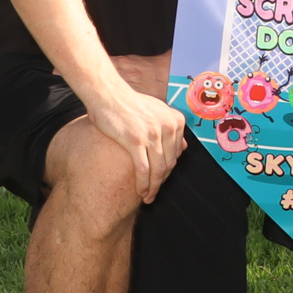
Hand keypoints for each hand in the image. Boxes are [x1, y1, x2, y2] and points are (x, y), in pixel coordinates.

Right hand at [87, 84, 188, 202]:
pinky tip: (140, 191)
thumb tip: (184, 145)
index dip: (168, 171)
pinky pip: (143, 169)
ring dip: (153, 187)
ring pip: (158, 170)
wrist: (108, 95)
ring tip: (148, 197)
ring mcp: (153, 134)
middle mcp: (168, 127)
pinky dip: (143, 183)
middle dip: (161, 182)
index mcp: (176, 120)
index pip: (176, 154)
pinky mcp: (135, 141)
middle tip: (154, 194)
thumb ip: (171, 127)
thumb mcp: (158, 111)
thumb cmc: (130, 103)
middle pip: (169, 164)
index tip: (160, 180)